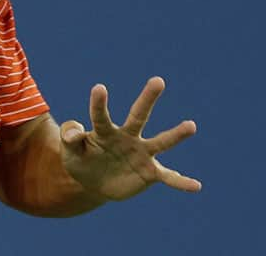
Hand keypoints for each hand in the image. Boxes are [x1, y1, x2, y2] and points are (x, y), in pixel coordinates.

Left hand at [60, 77, 200, 200]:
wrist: (94, 183)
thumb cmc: (81, 159)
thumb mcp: (70, 151)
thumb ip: (70, 138)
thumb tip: (74, 134)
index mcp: (104, 131)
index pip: (101, 116)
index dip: (99, 103)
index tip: (99, 88)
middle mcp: (127, 137)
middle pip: (139, 115)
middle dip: (147, 98)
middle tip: (158, 80)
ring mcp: (141, 154)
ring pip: (160, 142)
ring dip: (176, 134)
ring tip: (191, 125)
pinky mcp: (150, 173)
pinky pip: (168, 177)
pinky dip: (181, 182)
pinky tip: (196, 186)